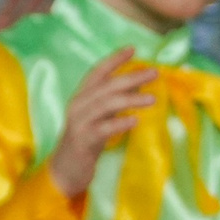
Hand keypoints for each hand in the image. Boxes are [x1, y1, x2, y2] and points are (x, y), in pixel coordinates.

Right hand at [45, 47, 155, 199]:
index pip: (97, 73)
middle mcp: (78, 106)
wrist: (65, 170)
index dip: (114, 60)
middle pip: (106, 86)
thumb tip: (139, 86)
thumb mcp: (99, 118)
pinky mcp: (83, 141)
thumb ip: (113, 103)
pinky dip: (119, 124)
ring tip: (153, 100)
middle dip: (131, 77)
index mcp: (81, 98)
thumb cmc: (85, 142)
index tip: (133, 49)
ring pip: (106, 105)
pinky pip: (103, 129)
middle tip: (154, 73)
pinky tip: (135, 122)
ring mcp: (79, 123)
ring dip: (131, 99)